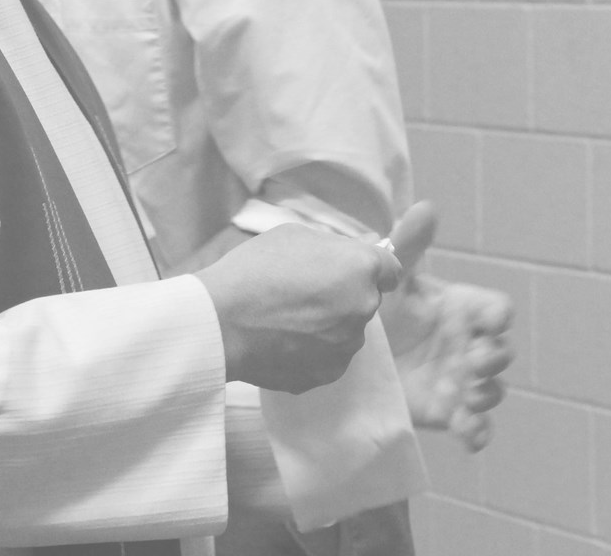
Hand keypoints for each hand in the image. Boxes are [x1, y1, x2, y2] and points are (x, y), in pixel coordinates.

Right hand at [193, 222, 400, 394]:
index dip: (372, 270)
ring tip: (290, 322)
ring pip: (347, 332)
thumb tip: (356, 251)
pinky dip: (313, 353)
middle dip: (346, 296)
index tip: (353, 273)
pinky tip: (284, 343)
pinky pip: (328, 358)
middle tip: (307, 295)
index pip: (390, 270)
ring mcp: (347, 345)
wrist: (220, 321)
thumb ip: (334, 246)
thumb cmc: (255, 269)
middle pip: (366, 301)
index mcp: (362, 268)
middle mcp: (363, 307)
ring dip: (331, 327)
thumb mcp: (296, 236)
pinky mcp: (327, 374)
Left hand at [376, 203, 514, 450]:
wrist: (351, 347)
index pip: (496, 310)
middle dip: (495, 358)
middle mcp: (468, 344)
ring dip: (488, 396)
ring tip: (470, 398)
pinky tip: (472, 438)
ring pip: (491, 390)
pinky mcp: (445, 410)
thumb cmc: (382, 305)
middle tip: (475, 362)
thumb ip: (408, 244)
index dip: (497, 316)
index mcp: (463, 308)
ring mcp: (459, 379)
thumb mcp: (392, 276)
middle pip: (500, 352)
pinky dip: (478, 434)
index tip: (490, 323)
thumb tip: (425, 207)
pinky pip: (473, 426)